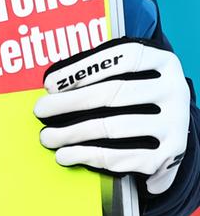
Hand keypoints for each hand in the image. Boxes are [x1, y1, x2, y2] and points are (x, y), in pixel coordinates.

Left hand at [35, 37, 190, 194]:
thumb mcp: (132, 69)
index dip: (81, 70)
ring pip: (114, 128)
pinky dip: (91, 156)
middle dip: (70, 103)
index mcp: (161, 61)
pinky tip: (68, 155)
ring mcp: (174, 124)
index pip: (118, 59)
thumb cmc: (139, 87)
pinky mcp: (170, 155)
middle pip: (113, 94)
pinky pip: (123, 156)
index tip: (49, 84)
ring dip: (74, 134)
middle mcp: (173, 90)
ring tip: (48, 137)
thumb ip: (101, 69)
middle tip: (41, 110)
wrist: (174, 121)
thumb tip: (54, 86)